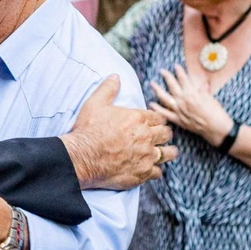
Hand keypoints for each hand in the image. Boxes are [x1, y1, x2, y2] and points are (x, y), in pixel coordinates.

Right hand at [63, 75, 175, 189]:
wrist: (82, 156)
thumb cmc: (88, 130)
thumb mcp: (95, 103)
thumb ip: (108, 89)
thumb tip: (115, 76)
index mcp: (138, 118)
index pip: (159, 118)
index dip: (158, 120)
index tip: (156, 123)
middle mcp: (146, 137)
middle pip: (166, 134)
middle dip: (164, 134)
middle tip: (160, 137)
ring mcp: (146, 156)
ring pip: (168, 154)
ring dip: (167, 152)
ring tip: (165, 153)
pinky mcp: (142, 173)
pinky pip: (158, 173)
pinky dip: (155, 171)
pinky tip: (150, 169)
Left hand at [150, 64, 233, 142]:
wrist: (216, 128)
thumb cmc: (216, 112)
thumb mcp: (210, 98)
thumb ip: (204, 90)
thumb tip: (203, 84)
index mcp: (192, 93)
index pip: (183, 79)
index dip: (179, 71)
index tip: (176, 66)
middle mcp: (183, 100)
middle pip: (172, 85)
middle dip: (167, 76)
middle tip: (162, 70)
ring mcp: (179, 110)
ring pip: (165, 98)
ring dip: (157, 90)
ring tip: (152, 83)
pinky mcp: (178, 120)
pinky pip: (164, 113)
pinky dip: (157, 108)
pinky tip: (151, 103)